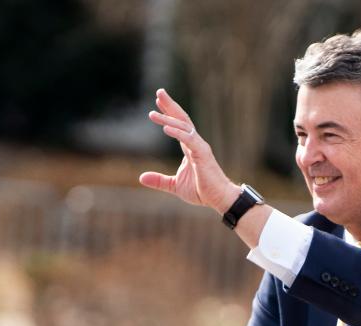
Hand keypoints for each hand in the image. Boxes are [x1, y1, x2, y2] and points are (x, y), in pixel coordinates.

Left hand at [139, 88, 237, 213]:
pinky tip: (165, 128)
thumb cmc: (202, 191)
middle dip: (170, 105)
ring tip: (153, 112)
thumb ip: (159, 180)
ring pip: (183, 127)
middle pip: (182, 119)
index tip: (158, 103)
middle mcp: (195, 143)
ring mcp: (200, 147)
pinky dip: (177, 133)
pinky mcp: (203, 154)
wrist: (219, 198)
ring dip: (168, 118)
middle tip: (159, 92)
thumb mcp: (175, 186)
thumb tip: (141, 177)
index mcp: (190, 148)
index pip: (178, 126)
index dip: (168, 113)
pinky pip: (189, 140)